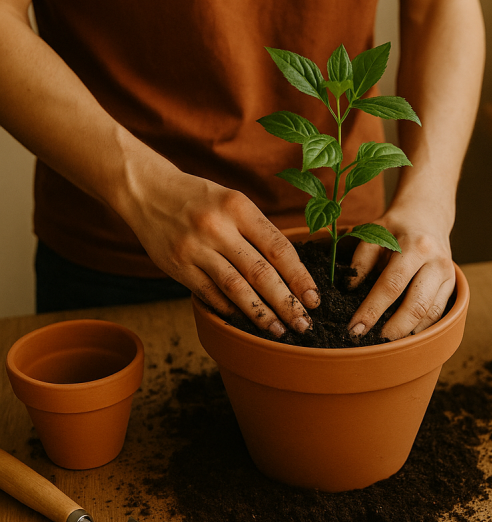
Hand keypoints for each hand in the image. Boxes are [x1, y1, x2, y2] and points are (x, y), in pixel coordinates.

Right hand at [122, 166, 318, 336]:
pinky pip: (210, 294)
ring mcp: (195, 248)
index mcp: (238, 207)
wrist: (146, 191)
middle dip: (286, 303)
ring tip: (278, 331)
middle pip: (261, 273)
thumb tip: (291, 273)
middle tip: (304, 325)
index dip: (300, 277)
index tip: (314, 299)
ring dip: (261, 314)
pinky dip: (230, 310)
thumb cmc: (200, 198)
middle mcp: (217, 227)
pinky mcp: (178, 267)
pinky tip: (245, 321)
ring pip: (236, 288)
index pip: (278, 248)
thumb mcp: (232, 201)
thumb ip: (258, 232)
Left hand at [346, 210, 454, 340]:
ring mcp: (449, 275)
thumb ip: (360, 261)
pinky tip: (404, 335)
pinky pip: (438, 314)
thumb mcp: (373, 234)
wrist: (427, 216)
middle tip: (371, 343)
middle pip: (416, 306)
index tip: (355, 329)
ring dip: (407, 333)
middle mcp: (436, 262)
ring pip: (430, 314)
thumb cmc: (395, 228)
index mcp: (415, 247)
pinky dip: (421, 328)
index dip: (372, 310)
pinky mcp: (453, 285)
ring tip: (386, 344)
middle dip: (392, 330)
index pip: (391, 285)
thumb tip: (349, 291)